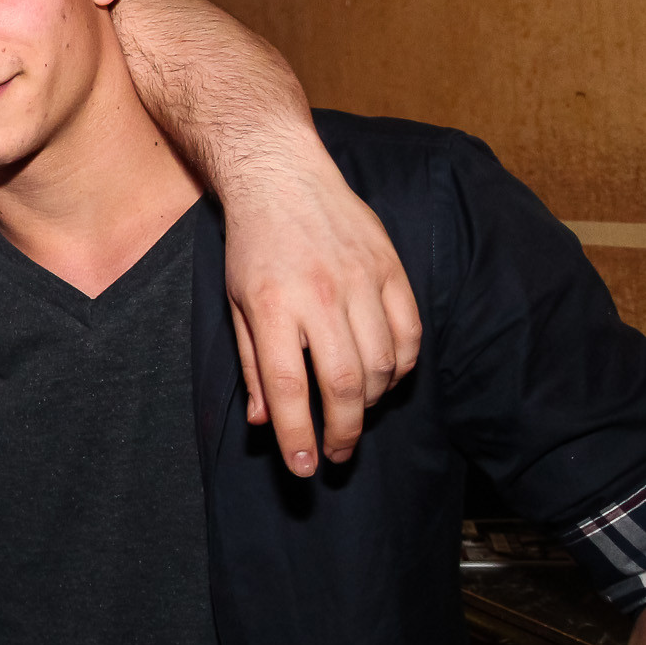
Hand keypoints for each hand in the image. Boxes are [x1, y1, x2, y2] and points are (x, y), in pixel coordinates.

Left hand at [222, 146, 420, 475]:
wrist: (282, 177)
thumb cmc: (253, 246)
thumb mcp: (235, 304)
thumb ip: (252, 364)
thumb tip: (263, 421)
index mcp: (273, 305)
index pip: (290, 386)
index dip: (298, 433)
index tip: (304, 466)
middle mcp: (321, 294)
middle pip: (345, 383)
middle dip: (342, 431)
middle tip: (334, 454)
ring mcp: (363, 280)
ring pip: (382, 364)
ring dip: (369, 403)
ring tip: (351, 415)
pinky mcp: (392, 268)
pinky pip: (410, 334)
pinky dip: (401, 368)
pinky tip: (382, 379)